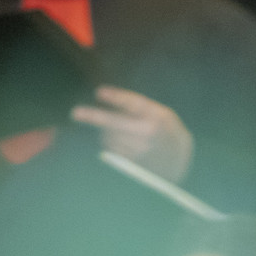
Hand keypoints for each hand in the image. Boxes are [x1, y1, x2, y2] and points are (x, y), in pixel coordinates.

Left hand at [72, 86, 192, 183]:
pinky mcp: (132, 164)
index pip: (133, 104)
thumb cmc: (167, 130)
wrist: (180, 160)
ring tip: (116, 131)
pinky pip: (110, 150)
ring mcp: (139, 151)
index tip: (98, 92)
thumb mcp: (161, 112)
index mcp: (156, 118)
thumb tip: (103, 96)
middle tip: (76, 113)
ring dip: (104, 132)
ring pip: (108, 137)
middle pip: (113, 123)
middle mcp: (148, 134)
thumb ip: (137, 104)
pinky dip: (108, 144)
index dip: (115, 97)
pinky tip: (119, 143)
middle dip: (95, 117)